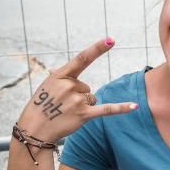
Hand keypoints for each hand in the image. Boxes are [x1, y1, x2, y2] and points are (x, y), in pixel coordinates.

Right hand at [17, 38, 137, 141]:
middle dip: (78, 96)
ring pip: (91, 98)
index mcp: (60, 75)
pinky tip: (135, 107)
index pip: (82, 58)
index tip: (111, 40)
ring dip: (83, 106)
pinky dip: (121, 108)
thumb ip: (58, 77)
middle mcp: (69, 86)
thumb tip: (57, 70)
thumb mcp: (47, 87)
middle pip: (86, 87)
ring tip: (66, 112)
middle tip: (62, 105)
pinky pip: (107, 109)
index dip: (97, 48)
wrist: (34, 129)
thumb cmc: (40, 106)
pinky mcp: (84, 114)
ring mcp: (77, 100)